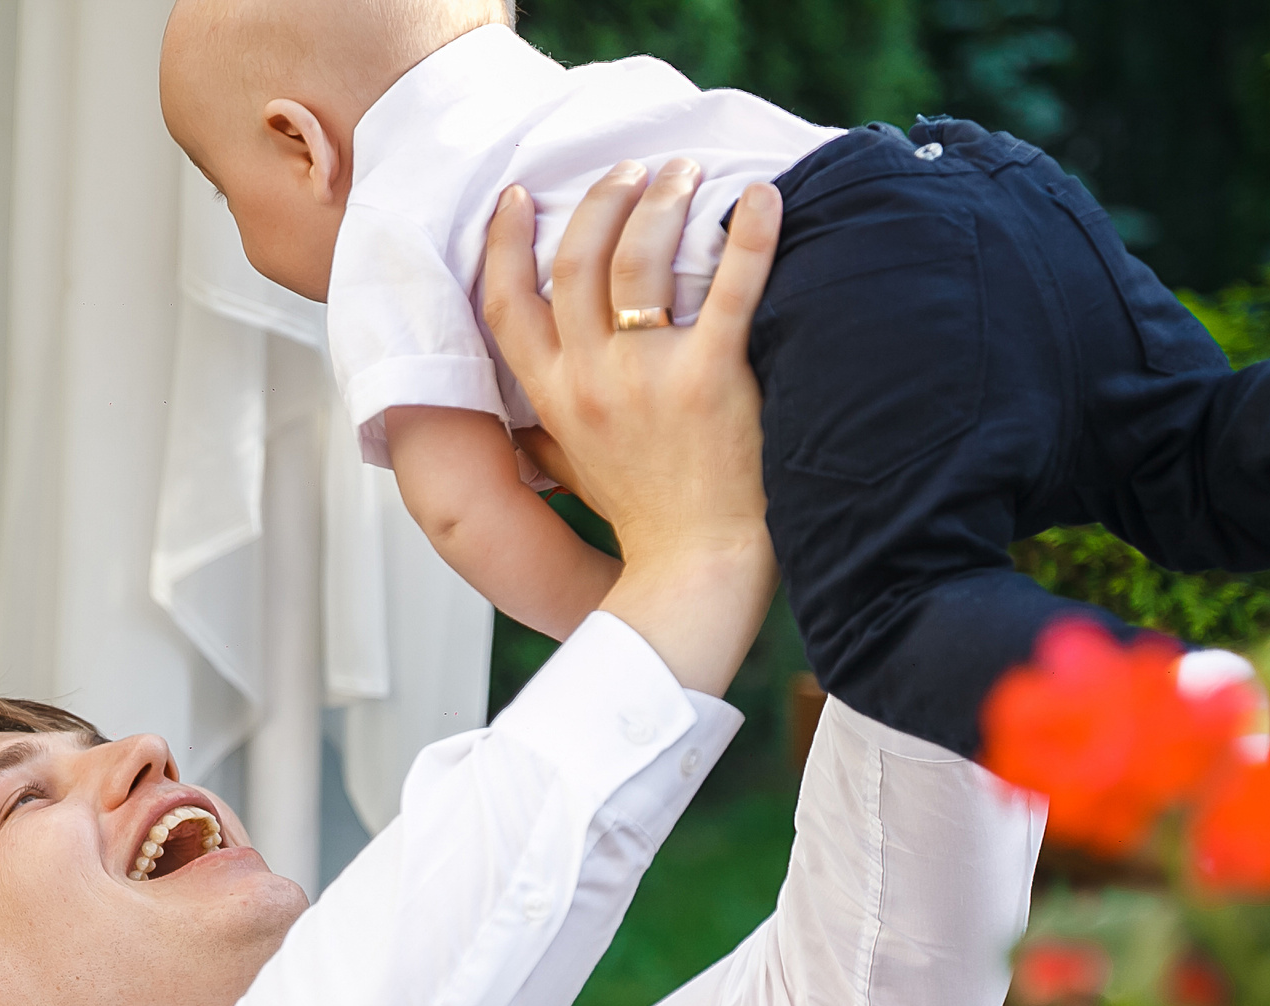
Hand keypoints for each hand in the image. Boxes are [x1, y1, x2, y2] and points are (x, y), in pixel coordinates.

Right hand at [482, 160, 783, 692]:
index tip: (518, 195)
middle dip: (601, 198)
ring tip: (686, 173)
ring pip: (638, 258)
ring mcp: (649, 379)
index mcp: (555, 398)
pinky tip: (765, 198)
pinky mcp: (713, 382)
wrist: (696, 571)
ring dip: (662, 201)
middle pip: (576, 260)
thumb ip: (545, 437)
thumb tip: (520, 428)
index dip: (504, 242)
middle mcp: (591, 381)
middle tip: (634, 170)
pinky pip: (732, 289)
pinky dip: (751, 235)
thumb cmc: (648, 522)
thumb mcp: (575, 473)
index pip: (507, 303)